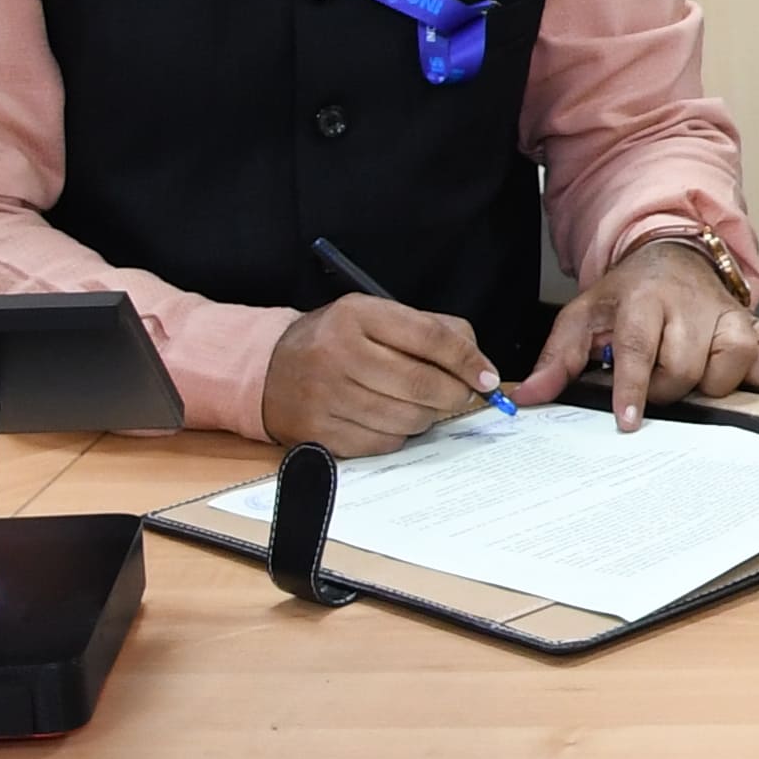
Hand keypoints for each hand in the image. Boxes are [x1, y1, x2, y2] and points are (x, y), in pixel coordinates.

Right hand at [264, 295, 501, 453]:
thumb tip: (480, 367)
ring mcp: (325, 395)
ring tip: (419, 405)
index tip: (487, 378)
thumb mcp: (379, 318)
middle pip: (421, 384)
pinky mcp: (318, 431)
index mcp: (357, 315)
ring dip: (426, 417)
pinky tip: (389, 420)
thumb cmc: (340, 341)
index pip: (430, 337)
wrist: (271, 370)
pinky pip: (382, 444)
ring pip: (406, 419)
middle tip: (460, 396)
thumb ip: (434, 331)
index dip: (467, 360)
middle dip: (453, 395)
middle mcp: (337, 353)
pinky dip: (397, 436)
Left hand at [518, 235, 758, 430]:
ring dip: (711, 382)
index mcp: (643, 300)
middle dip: (666, 388)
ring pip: (732, 360)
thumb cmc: (627, 295)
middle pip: (683, 366)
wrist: (672, 253)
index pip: (638, 346)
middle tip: (655, 383)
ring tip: (693, 377)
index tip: (629, 422)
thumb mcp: (584, 316)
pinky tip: (739, 373)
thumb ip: (558, 359)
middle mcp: (689, 304)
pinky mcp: (755, 320)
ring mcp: (727, 312)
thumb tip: (529, 397)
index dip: (634, 387)